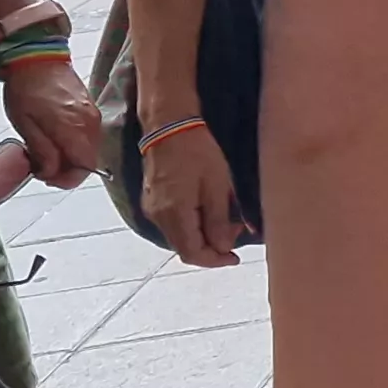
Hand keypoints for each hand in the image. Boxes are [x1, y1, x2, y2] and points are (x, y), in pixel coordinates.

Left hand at [0, 56, 103, 189]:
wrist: (37, 57)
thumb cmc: (27, 88)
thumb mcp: (25, 124)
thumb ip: (43, 151)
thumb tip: (52, 171)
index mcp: (74, 129)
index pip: (83, 168)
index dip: (65, 179)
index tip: (46, 177)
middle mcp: (90, 124)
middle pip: (88, 161)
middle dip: (66, 170)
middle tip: (42, 166)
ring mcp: (93, 115)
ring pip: (88, 150)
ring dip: (69, 157)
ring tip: (45, 151)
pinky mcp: (90, 110)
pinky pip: (87, 137)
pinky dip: (73, 144)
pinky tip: (53, 138)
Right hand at [140, 123, 248, 266]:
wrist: (169, 126)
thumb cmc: (197, 153)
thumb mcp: (217, 186)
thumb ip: (218, 221)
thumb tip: (221, 248)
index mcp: (174, 214)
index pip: (192, 253)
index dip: (214, 260)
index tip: (234, 257)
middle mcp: (158, 217)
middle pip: (184, 248)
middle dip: (211, 248)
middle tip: (235, 233)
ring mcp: (152, 209)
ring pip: (179, 236)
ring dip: (202, 236)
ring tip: (226, 222)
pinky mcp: (152, 200)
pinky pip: (173, 224)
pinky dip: (192, 225)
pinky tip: (208, 212)